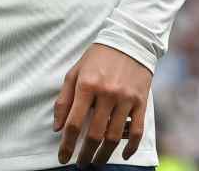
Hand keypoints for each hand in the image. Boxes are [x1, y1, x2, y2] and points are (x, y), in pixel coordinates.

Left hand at [52, 43, 152, 166]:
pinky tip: (123, 155)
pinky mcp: (141, 102)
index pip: (73, 122)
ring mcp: (126, 99)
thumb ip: (64, 99)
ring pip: (114, 137)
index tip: (62, 157)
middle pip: (94, 134)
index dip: (66, 144)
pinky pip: (137, 131)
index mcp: (87, 85)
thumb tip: (57, 128)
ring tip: (96, 161)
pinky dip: (130, 147)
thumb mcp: (75, 72)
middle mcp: (106, 93)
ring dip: (104, 154)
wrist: (129, 41)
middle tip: (80, 164)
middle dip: (85, 154)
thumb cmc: (97, 58)